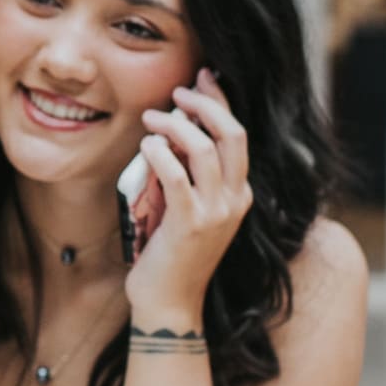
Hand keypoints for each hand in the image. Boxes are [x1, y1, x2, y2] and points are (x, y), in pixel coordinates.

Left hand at [126, 68, 252, 317]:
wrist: (169, 306)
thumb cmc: (171, 259)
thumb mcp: (188, 213)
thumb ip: (188, 179)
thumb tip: (172, 137)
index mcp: (240, 195)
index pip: (238, 137)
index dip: (221, 103)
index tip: (202, 79)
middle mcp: (235, 201)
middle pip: (232, 134)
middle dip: (205, 104)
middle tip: (177, 92)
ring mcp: (216, 213)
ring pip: (204, 149)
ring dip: (175, 125)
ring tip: (151, 118)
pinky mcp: (189, 224)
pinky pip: (176, 175)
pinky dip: (160, 152)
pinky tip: (146, 145)